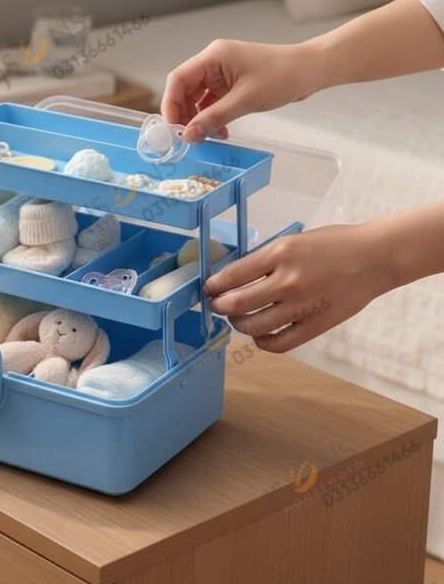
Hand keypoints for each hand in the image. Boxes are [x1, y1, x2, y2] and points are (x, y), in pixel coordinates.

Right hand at [161, 39, 322, 142]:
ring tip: (210, 136)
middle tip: (190, 137)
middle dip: (185, 115)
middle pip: (185, 90)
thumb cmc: (283, 76)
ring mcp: (222, 73)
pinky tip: (221, 131)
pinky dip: (213, 118)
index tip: (172, 128)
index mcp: (213, 57)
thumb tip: (189, 135)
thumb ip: (214, 118)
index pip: (178, 79)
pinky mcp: (231, 84)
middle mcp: (213, 62)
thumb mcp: (245, 100)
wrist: (310, 71)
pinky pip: (212, 102)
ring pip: (197, 99)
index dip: (170, 104)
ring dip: (200, 119)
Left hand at [204, 225, 390, 351]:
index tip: (208, 289)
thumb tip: (234, 277)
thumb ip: (265, 259)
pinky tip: (260, 336)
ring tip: (238, 319)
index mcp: (279, 254)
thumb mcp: (292, 241)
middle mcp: (287, 280)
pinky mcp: (316, 324)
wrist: (374, 258)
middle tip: (217, 305)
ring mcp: (301, 305)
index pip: (232, 276)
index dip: (213, 286)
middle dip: (219, 306)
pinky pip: (280, 343)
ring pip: (254, 326)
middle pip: (236, 304)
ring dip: (238, 324)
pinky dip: (263, 342)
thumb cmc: (333, 245)